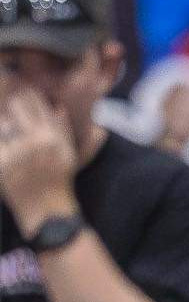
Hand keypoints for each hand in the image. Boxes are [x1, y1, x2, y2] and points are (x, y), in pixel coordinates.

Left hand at [0, 90, 78, 229]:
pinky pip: (0, 143)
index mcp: (52, 138)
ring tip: (10, 129)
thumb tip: (58, 107)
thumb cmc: (60, 182)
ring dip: (5, 124)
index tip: (24, 92)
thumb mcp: (69, 154)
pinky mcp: (2, 164)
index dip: (29, 96)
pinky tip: (7, 144)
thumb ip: (63, 129)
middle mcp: (35, 142)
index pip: (37, 106)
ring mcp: (17, 153)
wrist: (47, 210)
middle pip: (17, 109)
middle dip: (14, 106)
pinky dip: (3, 141)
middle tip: (13, 107)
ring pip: (4, 125)